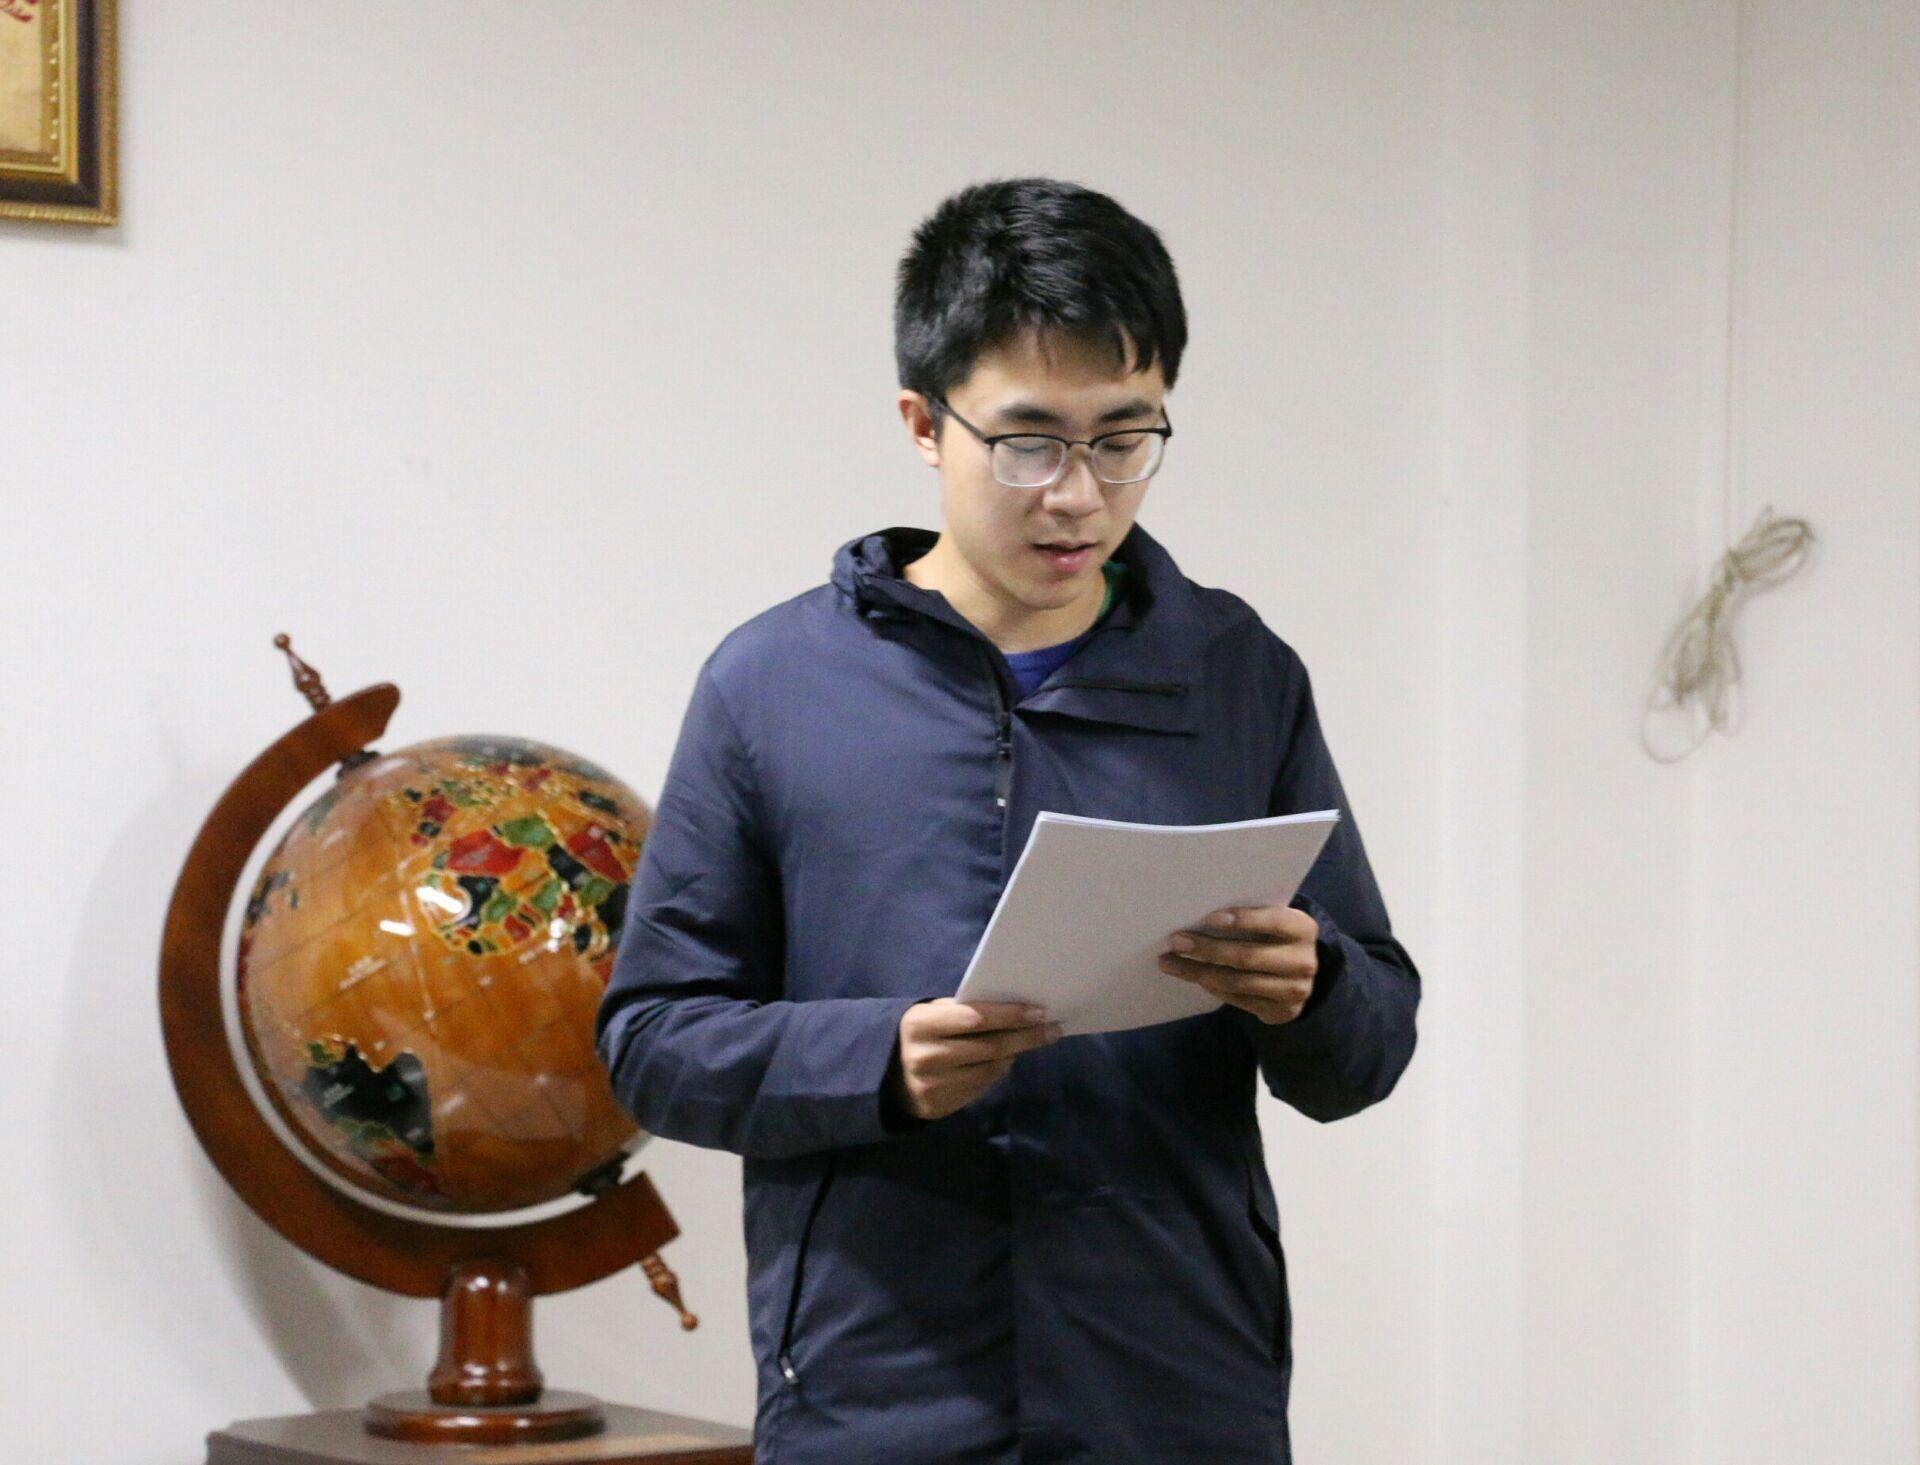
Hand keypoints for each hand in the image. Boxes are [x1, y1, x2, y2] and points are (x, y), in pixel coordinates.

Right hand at [888, 999, 1062, 1120]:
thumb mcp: (930, 1014)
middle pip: (990, 1047)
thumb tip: (1014, 1009)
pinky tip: (1003, 1061)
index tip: (1040, 1011)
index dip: (1011, 1015)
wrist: (884, 1075)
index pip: (976, 1018)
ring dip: (1013, 1055)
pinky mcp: (939, 1107)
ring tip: (1027, 1042)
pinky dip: (997, 1072)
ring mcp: (934, 1085)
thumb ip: (963, 1011)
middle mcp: (927, 1056)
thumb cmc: (918, 1034)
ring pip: (990, 1070)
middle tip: (1052, 1029)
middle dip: (1026, 1037)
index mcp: (922, 1024)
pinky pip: (980, 1087)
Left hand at [1156, 904, 1319, 1024]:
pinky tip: (1195, 977)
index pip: (1273, 922)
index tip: (1210, 918)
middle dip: (1207, 949)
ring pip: (1238, 982)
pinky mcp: (1282, 1012)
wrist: (1302, 972)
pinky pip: (1239, 1000)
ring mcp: (1295, 991)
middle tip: (1176, 941)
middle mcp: (1303, 961)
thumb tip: (1200, 914)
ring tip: (1170, 963)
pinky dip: (1214, 988)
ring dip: (1199, 973)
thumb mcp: (1275, 920)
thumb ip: (1252, 916)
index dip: (1244, 920)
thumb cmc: (1276, 936)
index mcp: (1302, 929)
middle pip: (1248, 957)